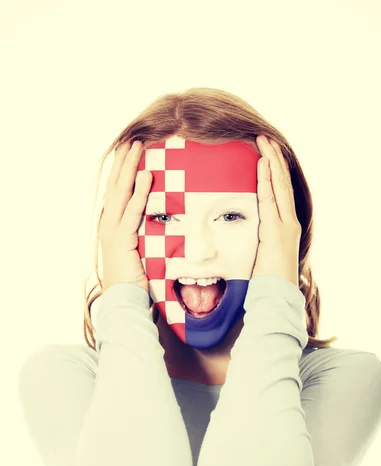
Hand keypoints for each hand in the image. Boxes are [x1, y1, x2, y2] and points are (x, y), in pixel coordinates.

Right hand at [99, 140, 152, 292]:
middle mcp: (108, 225)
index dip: (122, 171)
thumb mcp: (140, 252)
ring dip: (130, 168)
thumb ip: (145, 235)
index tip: (128, 152)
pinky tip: (147, 175)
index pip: (117, 193)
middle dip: (123, 162)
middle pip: (115, 186)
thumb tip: (162, 223)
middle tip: (131, 140)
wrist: (124, 300)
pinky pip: (132, 210)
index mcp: (112, 226)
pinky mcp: (121, 239)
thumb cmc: (135, 281)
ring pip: (121, 192)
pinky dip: (140, 191)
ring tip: (138, 146)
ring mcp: (113, 231)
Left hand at [251, 135, 300, 287]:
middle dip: (274, 159)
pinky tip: (263, 163)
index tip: (267, 154)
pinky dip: (267, 180)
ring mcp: (285, 225)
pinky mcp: (277, 230)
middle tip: (265, 137)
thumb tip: (245, 240)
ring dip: (271, 162)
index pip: (280, 192)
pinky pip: (270, 199)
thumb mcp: (262, 257)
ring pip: (279, 186)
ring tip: (265, 141)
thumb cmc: (268, 281)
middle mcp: (289, 222)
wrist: (277, 296)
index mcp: (285, 227)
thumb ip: (258, 243)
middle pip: (282, 183)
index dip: (274, 172)